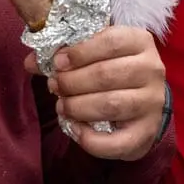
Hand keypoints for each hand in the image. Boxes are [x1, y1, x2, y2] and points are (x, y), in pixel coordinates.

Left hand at [28, 26, 166, 161]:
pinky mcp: (146, 132)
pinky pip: (116, 142)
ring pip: (110, 105)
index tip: (58, 62)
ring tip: (62, 106)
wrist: (143, 104)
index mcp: (139, 42)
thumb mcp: (96, 55)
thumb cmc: (115, 72)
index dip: (79, 52)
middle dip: (72, 82)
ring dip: (78, 107)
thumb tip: (31, 62)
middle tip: (54, 86)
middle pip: (107, 74)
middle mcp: (152, 70)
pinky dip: (90, 139)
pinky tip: (75, 129)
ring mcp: (152, 102)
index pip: (110, 41)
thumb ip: (65, 57)